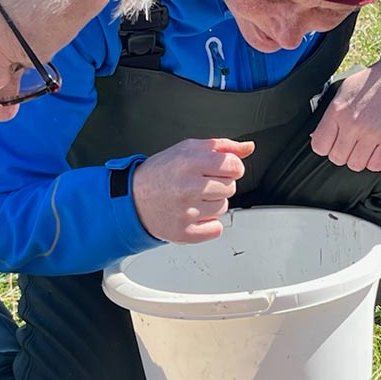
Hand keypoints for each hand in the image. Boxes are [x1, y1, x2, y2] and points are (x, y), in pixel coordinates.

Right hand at [131, 138, 254, 242]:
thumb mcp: (188, 149)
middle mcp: (187, 187)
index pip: (234, 166)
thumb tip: (248, 147)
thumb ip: (221, 147)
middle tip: (201, 184)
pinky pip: (216, 229)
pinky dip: (208, 224)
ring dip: (213, 204)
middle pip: (231, 187)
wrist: (133, 199)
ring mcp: (185, 212)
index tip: (222, 169)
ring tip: (194, 198)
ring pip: (224, 208)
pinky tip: (194, 214)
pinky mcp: (183, 233)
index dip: (232, 167)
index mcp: (189, 163)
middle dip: (220, 184)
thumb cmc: (162, 173)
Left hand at [310, 53, 380, 171]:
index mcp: (337, 111)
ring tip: (363, 147)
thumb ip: (329, 115)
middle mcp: (352, 124)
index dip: (325, 147)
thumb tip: (316, 137)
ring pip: (355, 165)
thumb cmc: (371, 82)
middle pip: (337, 158)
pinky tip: (376, 150)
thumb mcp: (342, 91)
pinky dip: (374, 161)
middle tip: (350, 144)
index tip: (333, 143)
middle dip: (342, 154)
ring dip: (358, 159)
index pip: (319, 146)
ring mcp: (372, 133)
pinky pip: (376, 165)